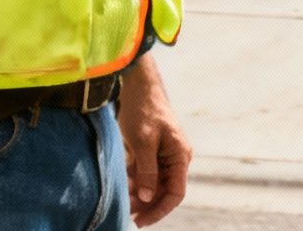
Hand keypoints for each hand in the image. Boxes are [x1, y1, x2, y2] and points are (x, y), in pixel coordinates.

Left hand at [117, 54, 190, 225]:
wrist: (138, 85)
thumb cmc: (143, 109)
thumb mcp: (143, 142)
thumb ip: (147, 171)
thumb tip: (147, 198)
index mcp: (180, 155)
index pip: (176, 193)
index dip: (159, 210)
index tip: (141, 220)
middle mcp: (176, 157)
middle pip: (164, 191)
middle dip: (146, 204)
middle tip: (126, 212)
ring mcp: (165, 154)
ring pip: (154, 184)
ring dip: (139, 194)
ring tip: (122, 201)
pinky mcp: (152, 151)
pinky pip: (146, 173)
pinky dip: (135, 181)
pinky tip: (123, 186)